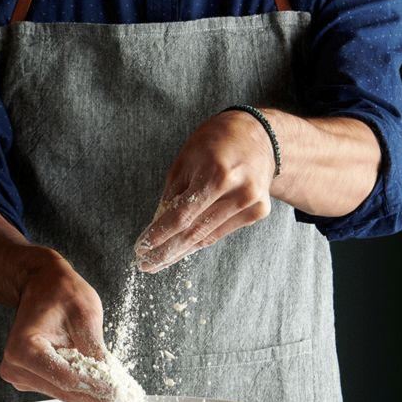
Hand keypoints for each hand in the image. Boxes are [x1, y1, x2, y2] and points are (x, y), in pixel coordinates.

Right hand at [0, 252, 115, 401]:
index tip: (120, 395)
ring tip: (120, 397)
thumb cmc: (60, 293)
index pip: (67, 379)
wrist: (41, 285)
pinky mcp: (29, 379)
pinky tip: (102, 388)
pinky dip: (82, 388)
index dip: (97, 388)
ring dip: (92, 396)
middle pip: (65, 392)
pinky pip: (60, 389)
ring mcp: (20, 375)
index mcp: (24, 349)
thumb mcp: (85, 315)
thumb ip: (95, 349)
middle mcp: (16, 366)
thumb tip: (112, 379)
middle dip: (98, 398)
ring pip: (64, 394)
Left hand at [134, 109, 276, 272]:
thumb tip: (156, 226)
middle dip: (166, 251)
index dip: (160, 235)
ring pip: (207, 237)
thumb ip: (172, 194)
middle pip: (194, 232)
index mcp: (217, 174)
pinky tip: (181, 249)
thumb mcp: (186, 159)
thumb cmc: (216, 142)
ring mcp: (251, 204)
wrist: (260, 135)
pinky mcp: (258, 212)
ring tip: (158, 262)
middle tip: (145, 265)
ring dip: (180, 251)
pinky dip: (199, 240)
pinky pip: (220, 232)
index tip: (141, 249)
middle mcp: (238, 192)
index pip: (182, 215)